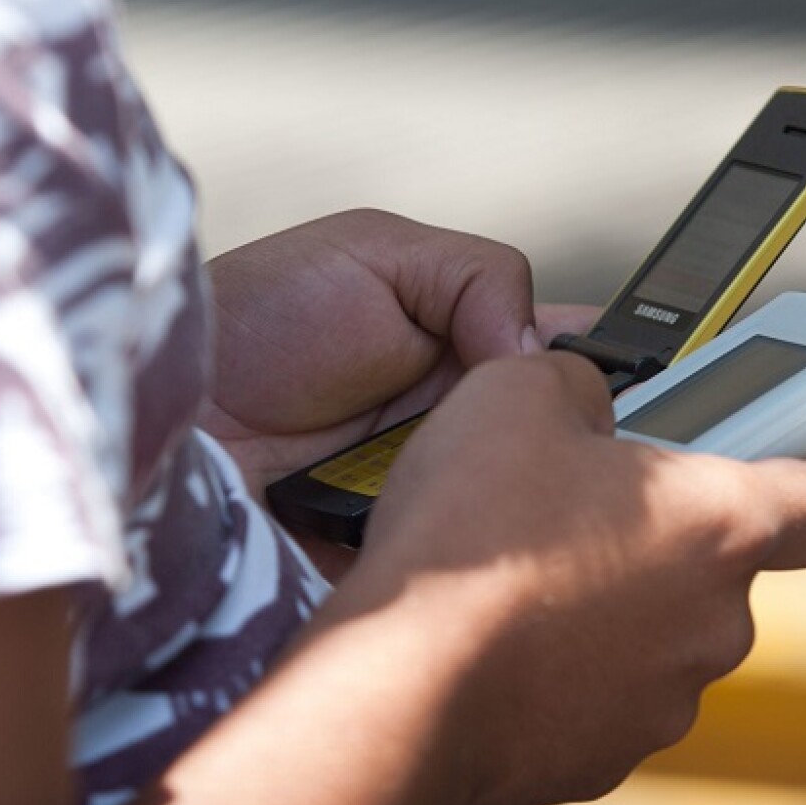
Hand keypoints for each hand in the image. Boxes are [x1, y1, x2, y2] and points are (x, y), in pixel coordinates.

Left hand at [197, 209, 594, 575]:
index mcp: (473, 345)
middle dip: (571, 438)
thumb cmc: (256, 319)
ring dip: (513, 490)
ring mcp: (435, 488)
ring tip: (478, 477)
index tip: (644, 372)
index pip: (567, 358)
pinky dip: (460, 539)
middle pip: (557, 438)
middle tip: (561, 429)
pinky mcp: (401, 552)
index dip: (612, 365)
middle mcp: (465, 422)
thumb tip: (545, 356)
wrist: (160, 414)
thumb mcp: (376, 252)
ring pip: (518, 500)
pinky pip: (457, 552)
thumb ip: (480, 278)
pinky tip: (445, 525)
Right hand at [355, 350, 805, 804]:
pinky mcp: (607, 757)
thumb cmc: (472, 533)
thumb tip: (590, 400)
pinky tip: (504, 643)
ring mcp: (665, 698)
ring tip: (528, 581)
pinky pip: (604, 697)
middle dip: (663, 541)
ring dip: (613, 608)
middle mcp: (715, 621)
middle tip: (585, 510)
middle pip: (719, 571)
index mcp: (720, 524)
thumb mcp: (520, 391)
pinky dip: (568, 672)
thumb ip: (584, 381)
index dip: (787, 474)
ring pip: (659, 637)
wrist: (400, 682)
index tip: (751, 461)